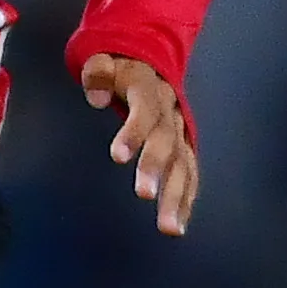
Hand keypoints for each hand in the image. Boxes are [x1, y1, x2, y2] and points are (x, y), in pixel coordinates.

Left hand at [76, 52, 201, 235]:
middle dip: (156, 168)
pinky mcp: (184, 149)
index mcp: (150, 90)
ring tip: (168, 228)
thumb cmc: (120, 69)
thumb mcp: (105, 59)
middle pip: (166, 141)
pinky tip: (178, 226)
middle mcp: (170, 113)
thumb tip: (98, 97)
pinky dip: (185, 200)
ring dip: (176, 196)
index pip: (144, 110)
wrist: (153, 66)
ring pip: (182, 164)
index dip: (133, 132)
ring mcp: (181, 133)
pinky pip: (189, 175)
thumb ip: (98, 72)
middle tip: (144, 195)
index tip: (118, 157)